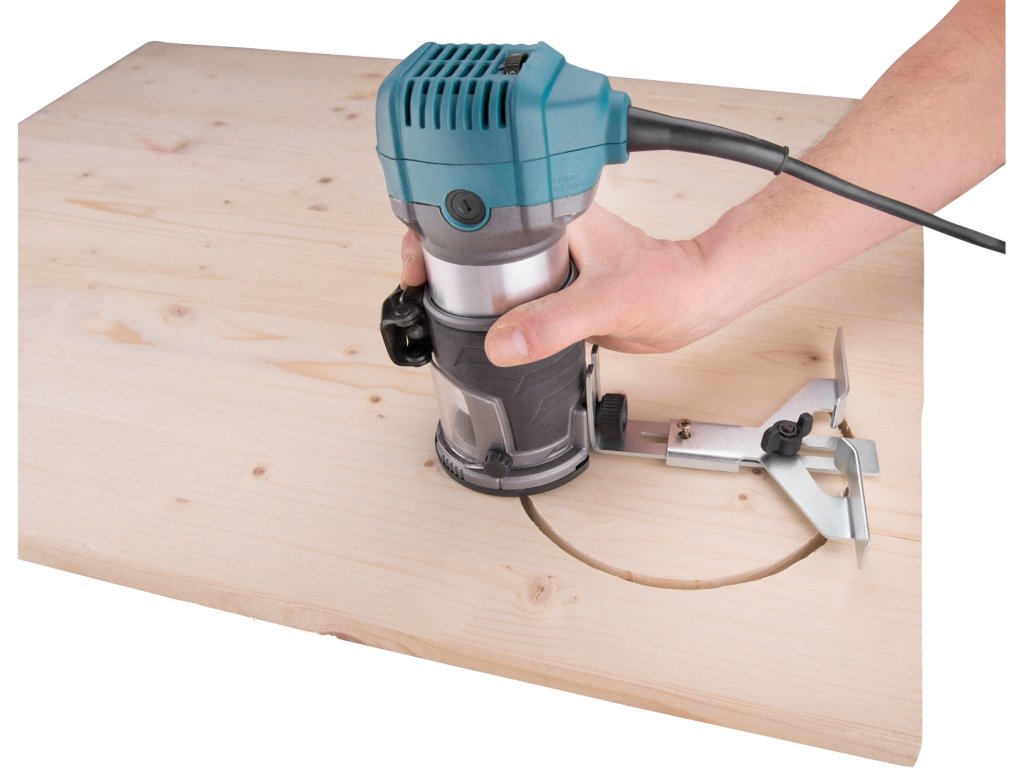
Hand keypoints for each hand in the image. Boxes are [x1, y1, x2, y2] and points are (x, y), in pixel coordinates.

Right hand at [399, 204, 726, 365]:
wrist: (690, 304)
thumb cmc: (668, 284)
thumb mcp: (608, 302)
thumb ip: (555, 321)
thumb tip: (503, 341)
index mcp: (553, 213)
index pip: (482, 208)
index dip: (441, 226)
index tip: (419, 257)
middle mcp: (543, 232)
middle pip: (473, 239)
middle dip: (440, 260)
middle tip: (422, 286)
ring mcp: (544, 261)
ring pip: (487, 271)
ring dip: (464, 288)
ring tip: (441, 305)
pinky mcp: (550, 289)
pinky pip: (508, 298)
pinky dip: (489, 312)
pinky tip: (480, 325)